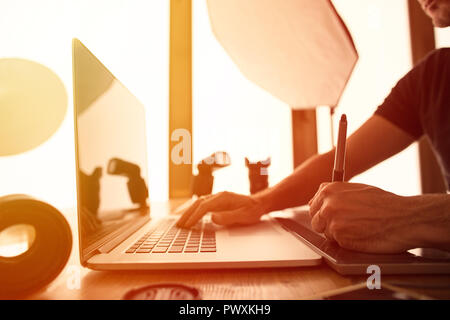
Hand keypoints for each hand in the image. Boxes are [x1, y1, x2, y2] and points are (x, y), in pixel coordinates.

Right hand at [176, 191, 266, 227]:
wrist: (259, 203)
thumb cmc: (252, 210)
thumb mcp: (244, 216)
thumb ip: (229, 217)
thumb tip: (213, 218)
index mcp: (223, 197)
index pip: (204, 206)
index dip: (195, 216)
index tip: (187, 225)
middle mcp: (218, 195)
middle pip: (198, 203)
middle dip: (187, 214)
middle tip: (179, 225)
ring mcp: (217, 198)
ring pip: (198, 203)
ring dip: (188, 212)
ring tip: (180, 222)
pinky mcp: (217, 202)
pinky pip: (201, 205)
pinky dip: (193, 210)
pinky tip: (189, 217)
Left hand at [308, 182, 423, 253]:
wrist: (404, 218)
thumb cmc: (384, 203)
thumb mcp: (356, 189)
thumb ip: (336, 195)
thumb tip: (319, 201)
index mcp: (329, 190)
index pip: (313, 204)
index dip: (322, 212)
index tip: (331, 215)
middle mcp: (327, 205)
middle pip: (315, 221)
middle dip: (327, 224)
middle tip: (347, 225)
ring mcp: (332, 222)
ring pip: (326, 233)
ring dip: (338, 234)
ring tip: (358, 229)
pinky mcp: (340, 239)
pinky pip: (337, 243)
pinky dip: (348, 242)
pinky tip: (362, 235)